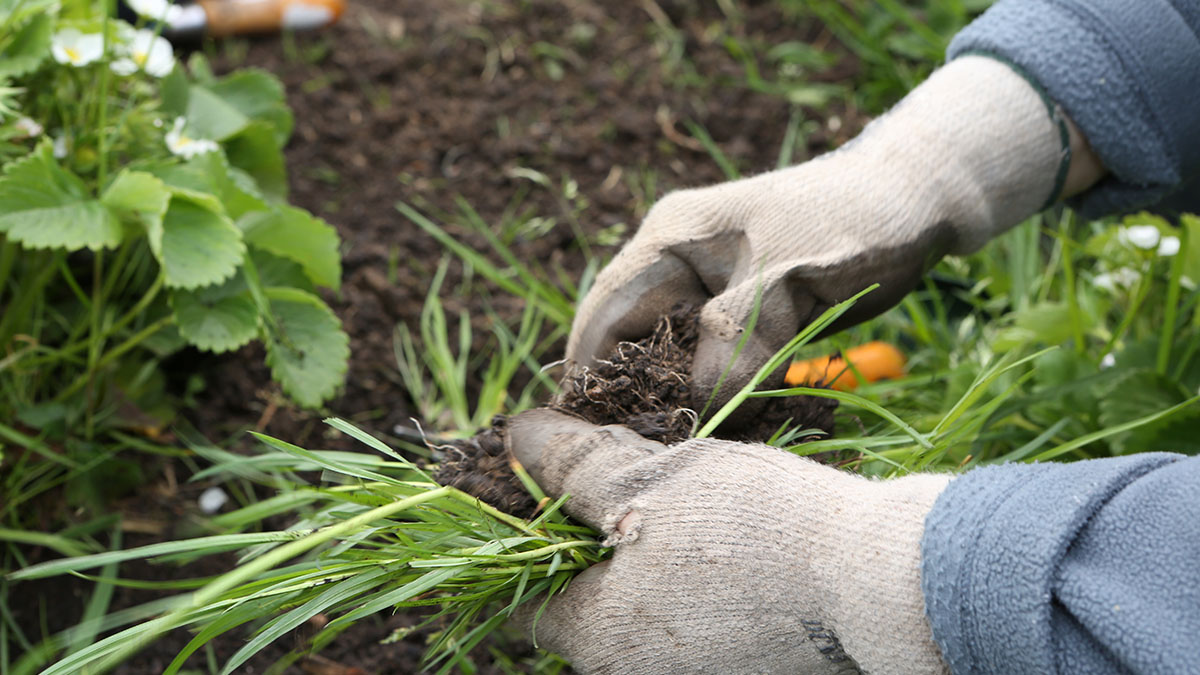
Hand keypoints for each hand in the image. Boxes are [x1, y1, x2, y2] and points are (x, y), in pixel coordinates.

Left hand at [508, 409, 952, 673]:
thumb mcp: (652, 478)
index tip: (559, 498)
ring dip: (651, 562)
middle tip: (634, 485)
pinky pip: (694, 628)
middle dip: (599, 546)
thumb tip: (515, 438)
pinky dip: (695, 587)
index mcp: (599, 641)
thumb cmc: (756, 524)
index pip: (527, 604)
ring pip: (645, 615)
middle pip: (589, 608)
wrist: (880, 580)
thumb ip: (574, 466)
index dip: (529, 545)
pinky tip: (730, 543)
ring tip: (691, 507)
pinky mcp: (744, 674)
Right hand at [568, 56, 1072, 416]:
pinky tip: (726, 432)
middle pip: (631, 343)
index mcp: (670, 238)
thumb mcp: (790, 281)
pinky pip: (712, 365)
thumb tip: (691, 413)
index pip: (604, 312)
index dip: (588, 374)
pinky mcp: (743, 316)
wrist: (916, 199)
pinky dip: (715, 397)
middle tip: (638, 458)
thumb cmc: (853, 222)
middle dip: (633, 398)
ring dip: (677, 403)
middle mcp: (677, 264)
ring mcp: (709, 291)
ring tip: (679, 454)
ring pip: (672, 360)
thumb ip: (735, 340)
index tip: (582, 436)